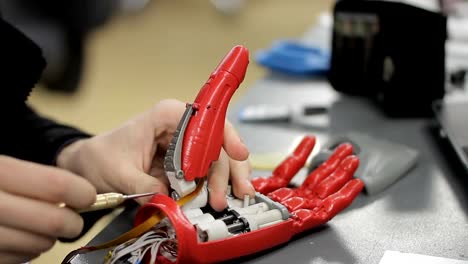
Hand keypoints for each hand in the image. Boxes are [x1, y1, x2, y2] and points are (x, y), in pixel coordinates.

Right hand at [0, 156, 95, 262]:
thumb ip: (30, 176)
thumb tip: (79, 193)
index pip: (55, 186)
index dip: (80, 192)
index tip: (87, 195)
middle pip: (52, 220)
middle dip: (72, 221)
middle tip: (74, 218)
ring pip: (37, 245)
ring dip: (49, 238)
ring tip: (43, 227)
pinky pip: (15, 259)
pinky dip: (26, 252)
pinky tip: (21, 239)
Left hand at [57, 99, 254, 210]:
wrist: (91, 166)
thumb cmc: (102, 157)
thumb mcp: (119, 172)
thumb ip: (144, 186)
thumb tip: (169, 200)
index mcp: (167, 115)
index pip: (206, 120)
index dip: (226, 136)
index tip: (239, 154)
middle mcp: (182, 126)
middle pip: (218, 142)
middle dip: (228, 169)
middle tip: (235, 192)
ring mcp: (186, 145)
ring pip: (217, 158)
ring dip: (225, 180)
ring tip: (224, 201)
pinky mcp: (185, 163)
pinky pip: (206, 172)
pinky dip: (214, 187)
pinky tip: (218, 198)